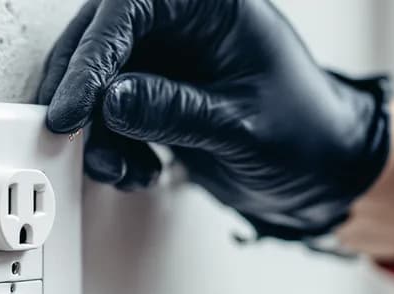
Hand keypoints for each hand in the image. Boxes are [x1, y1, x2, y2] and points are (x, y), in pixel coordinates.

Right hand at [38, 0, 390, 240]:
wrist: (321, 176)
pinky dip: (111, 147)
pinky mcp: (158, 97)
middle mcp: (184, 25)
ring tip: (123, 171)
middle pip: (101, 40)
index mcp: (213, 6)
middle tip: (71, 137)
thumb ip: (175, 111)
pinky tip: (137, 171)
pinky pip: (111, 114)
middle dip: (82, 95)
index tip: (72, 109)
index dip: (92, 57)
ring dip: (97, 133)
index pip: (130, 10)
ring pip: (99, 83)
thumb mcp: (242, 127)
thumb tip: (111, 101)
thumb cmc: (308, 137)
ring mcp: (167, 62)